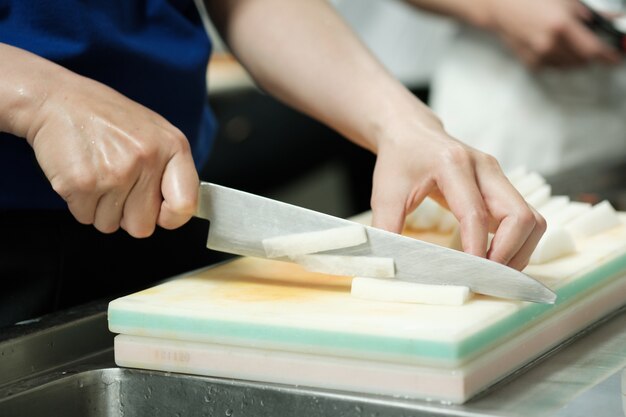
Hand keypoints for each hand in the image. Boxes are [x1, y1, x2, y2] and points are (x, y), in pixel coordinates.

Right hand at [0, 44, 200, 237]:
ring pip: (110, 225)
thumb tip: (177, 211)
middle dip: (128, 216)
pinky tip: (82, 176)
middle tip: (118, 187)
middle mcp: (147, 160)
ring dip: (101, 208)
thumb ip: (170, 170)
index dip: (171, 218)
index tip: (160, 213)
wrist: (58, 101)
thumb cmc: (108, 118)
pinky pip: (85, 217)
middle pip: (143, 227)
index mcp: (172, 147)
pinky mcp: (81, 184)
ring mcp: (114, 173)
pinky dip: (80, 203)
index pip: (185, 206)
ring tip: (99, 175)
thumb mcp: (155, 132)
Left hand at [370, 113, 545, 270]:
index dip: (477, 249)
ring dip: (519, 251)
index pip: (476, 213)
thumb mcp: (384, 194)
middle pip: (520, 215)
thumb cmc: (399, 161)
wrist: (411, 132)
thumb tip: (388, 265)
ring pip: (531, 219)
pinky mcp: (502, 188)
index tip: (470, 276)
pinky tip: (494, 259)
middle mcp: (485, 168)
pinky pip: (524, 219)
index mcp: (453, 164)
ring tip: (492, 273)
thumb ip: (386, 229)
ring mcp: (498, 177)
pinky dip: (517, 244)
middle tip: (485, 278)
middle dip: (509, 253)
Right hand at [483, 0, 620, 67]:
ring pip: (567, 67)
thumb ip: (592, 14)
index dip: (607, 56)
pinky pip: (552, 67)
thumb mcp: (567, 1)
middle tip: (592, 45)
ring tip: (571, 43)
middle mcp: (549, 44)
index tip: (614, 59)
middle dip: (590, 55)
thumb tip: (611, 20)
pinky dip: (559, 60)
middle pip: (581, 61)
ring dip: (575, 59)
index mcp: (561, 26)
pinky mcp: (529, 61)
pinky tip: (555, 47)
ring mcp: (537, 55)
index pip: (592, 49)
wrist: (502, 7)